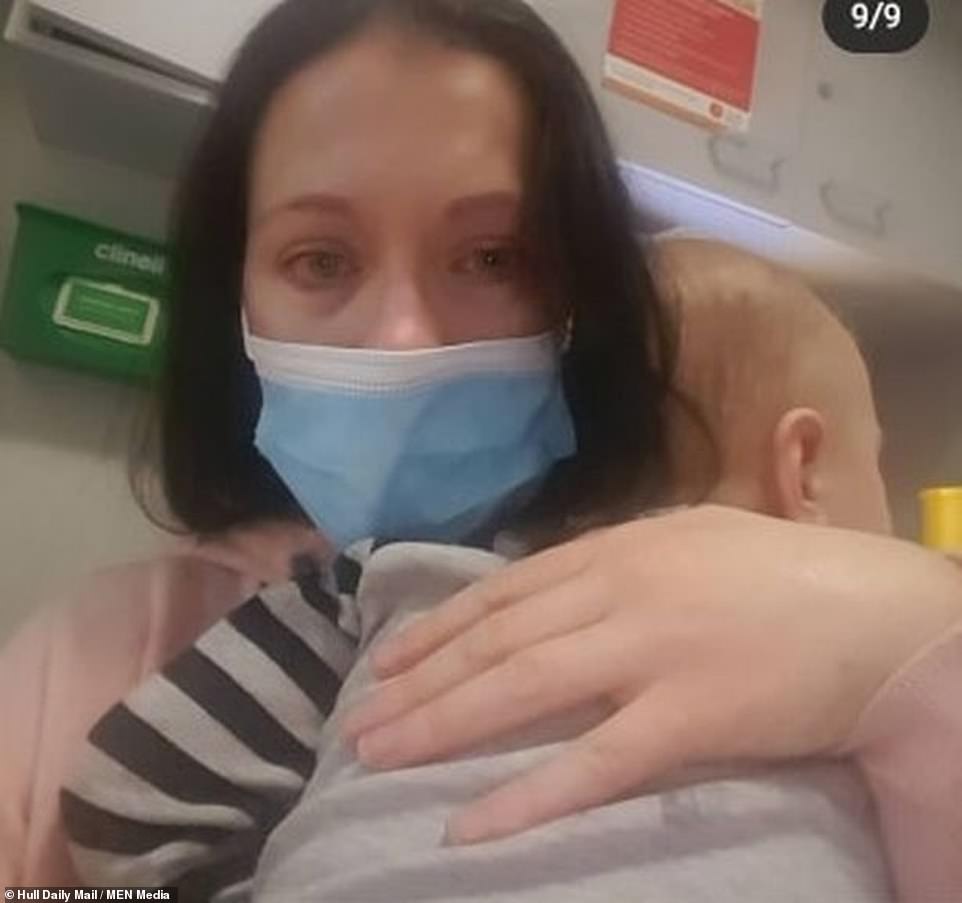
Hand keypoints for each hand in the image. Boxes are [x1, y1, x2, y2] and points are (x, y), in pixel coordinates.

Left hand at [342, 506, 961, 843]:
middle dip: (420, 682)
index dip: (436, 628)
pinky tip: (468, 825)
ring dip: (443, 725)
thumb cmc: (786, 573)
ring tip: (380, 755)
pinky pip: (592, 764)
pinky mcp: (689, 716)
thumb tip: (555, 590)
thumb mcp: (689, 542)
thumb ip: (618, 562)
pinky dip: (525, 796)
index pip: (502, 592)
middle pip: (497, 641)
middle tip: (360, 721)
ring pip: (522, 690)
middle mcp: (620, 591)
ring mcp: (650, 651)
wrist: (877, 613)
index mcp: (618, 548)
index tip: (385, 660)